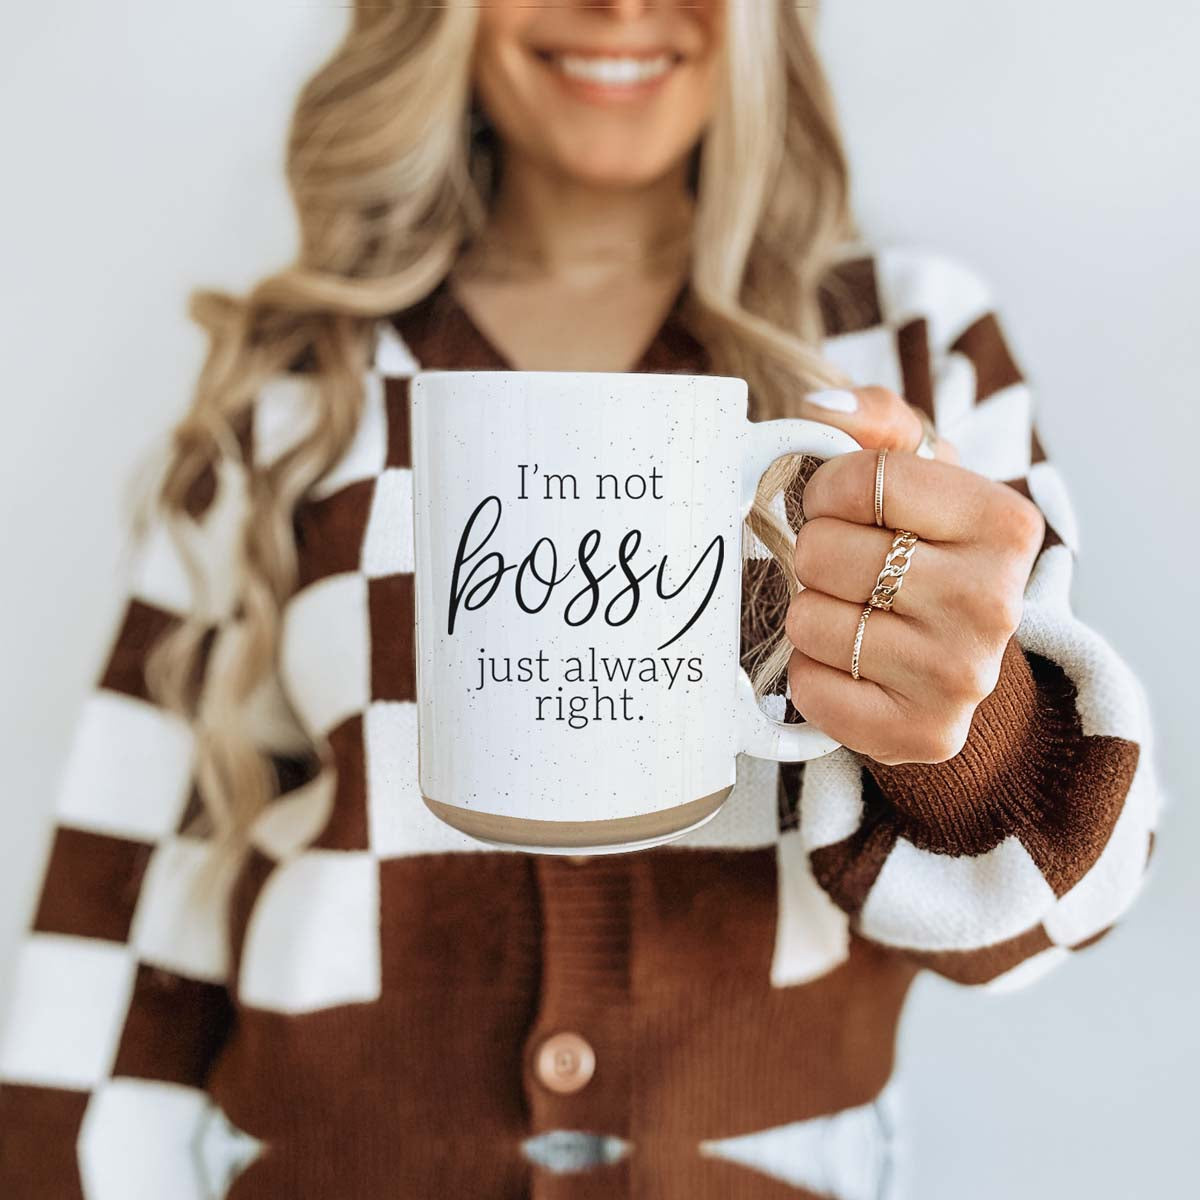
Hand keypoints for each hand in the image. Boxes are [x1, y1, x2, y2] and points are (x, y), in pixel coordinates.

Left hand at [785, 386, 1044, 764]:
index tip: (844, 507)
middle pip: (823, 551)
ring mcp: (963, 676)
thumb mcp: (917, 471)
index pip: (861, 479)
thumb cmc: (924, 549)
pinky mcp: (924, 734)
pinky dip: (811, 673)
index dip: (827, 490)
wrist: (952, 655)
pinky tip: (849, 665)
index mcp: (1005, 522)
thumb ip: (876, 419)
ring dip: (811, 613)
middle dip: (817, 555)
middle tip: (851, 570)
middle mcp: (996, 602)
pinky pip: (811, 688)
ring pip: (809, 619)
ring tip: (854, 615)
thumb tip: (821, 408)